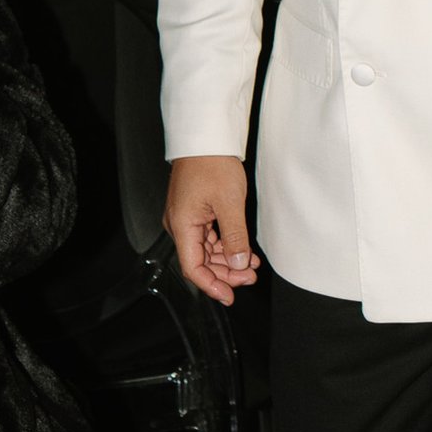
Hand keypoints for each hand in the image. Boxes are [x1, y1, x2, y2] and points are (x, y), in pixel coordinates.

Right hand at [168, 154, 256, 305]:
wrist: (206, 136)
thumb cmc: (213, 163)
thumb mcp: (230, 203)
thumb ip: (235, 237)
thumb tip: (239, 265)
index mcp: (182, 225)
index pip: (193, 267)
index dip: (211, 285)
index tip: (229, 296)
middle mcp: (180, 224)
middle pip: (200, 261)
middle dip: (225, 273)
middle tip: (249, 278)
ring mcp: (187, 218)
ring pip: (206, 250)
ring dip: (228, 260)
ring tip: (251, 266)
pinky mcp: (195, 211)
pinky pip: (209, 236)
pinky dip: (226, 245)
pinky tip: (243, 250)